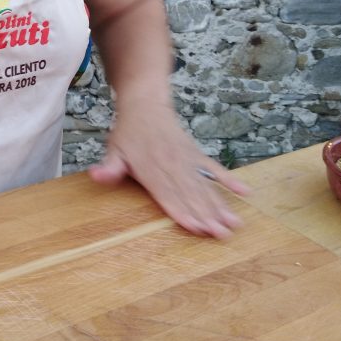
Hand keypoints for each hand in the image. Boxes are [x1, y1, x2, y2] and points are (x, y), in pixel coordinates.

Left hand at [88, 103, 250, 237]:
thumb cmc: (128, 132)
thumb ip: (109, 167)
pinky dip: (229, 181)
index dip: (182, 212)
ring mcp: (187, 160)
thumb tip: (96, 176)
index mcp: (151, 169)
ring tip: (234, 223)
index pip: (167, 195)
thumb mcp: (114, 150)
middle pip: (191, 195)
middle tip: (222, 235)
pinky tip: (244, 192)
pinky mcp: (196, 154)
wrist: (146, 105)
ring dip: (220, 206)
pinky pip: (215, 169)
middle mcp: (172, 166)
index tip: (197, 229)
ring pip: (205, 186)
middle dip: (207, 216)